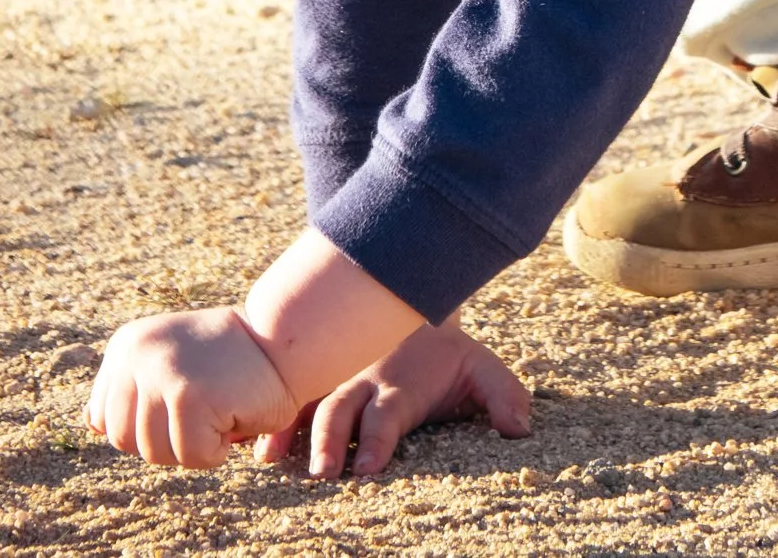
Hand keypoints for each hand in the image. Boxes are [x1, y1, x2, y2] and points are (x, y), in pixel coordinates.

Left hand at [82, 306, 294, 469]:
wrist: (288, 342)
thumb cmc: (233, 361)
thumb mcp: (171, 363)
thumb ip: (133, 389)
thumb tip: (92, 422)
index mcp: (126, 346)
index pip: (105, 421)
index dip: (149, 426)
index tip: (185, 399)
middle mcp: (136, 355)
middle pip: (125, 442)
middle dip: (170, 439)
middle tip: (208, 407)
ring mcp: (160, 373)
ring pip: (156, 454)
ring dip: (196, 446)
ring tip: (221, 407)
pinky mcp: (188, 395)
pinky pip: (192, 456)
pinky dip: (218, 450)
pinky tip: (235, 415)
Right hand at [258, 315, 532, 478]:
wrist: (412, 304)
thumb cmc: (449, 356)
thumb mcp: (483, 368)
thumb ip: (505, 395)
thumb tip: (521, 429)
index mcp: (400, 387)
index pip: (387, 416)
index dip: (379, 440)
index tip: (369, 468)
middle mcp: (362, 384)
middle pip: (340, 411)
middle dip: (330, 442)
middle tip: (322, 473)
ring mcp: (335, 381)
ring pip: (307, 405)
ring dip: (289, 431)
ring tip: (271, 457)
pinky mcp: (317, 384)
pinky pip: (290, 401)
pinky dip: (272, 421)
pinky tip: (256, 445)